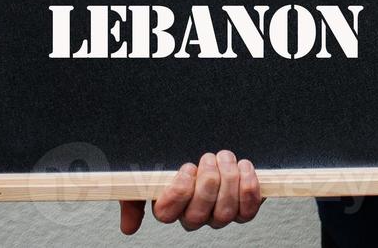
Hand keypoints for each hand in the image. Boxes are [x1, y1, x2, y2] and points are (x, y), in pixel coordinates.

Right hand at [119, 150, 264, 233]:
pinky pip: (248, 211)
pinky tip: (244, 167)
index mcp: (169, 207)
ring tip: (226, 158)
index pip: (166, 213)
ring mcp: (219, 215)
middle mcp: (195, 216)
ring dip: (228, 181)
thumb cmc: (178, 163)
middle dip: (207, 184)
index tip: (186, 169)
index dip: (178, 192)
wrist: (211, 149)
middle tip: (209, 158)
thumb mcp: (150, 173)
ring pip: (224, 213)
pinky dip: (249, 188)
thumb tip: (128, 228)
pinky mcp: (243, 209)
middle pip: (197, 216)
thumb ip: (134, 196)